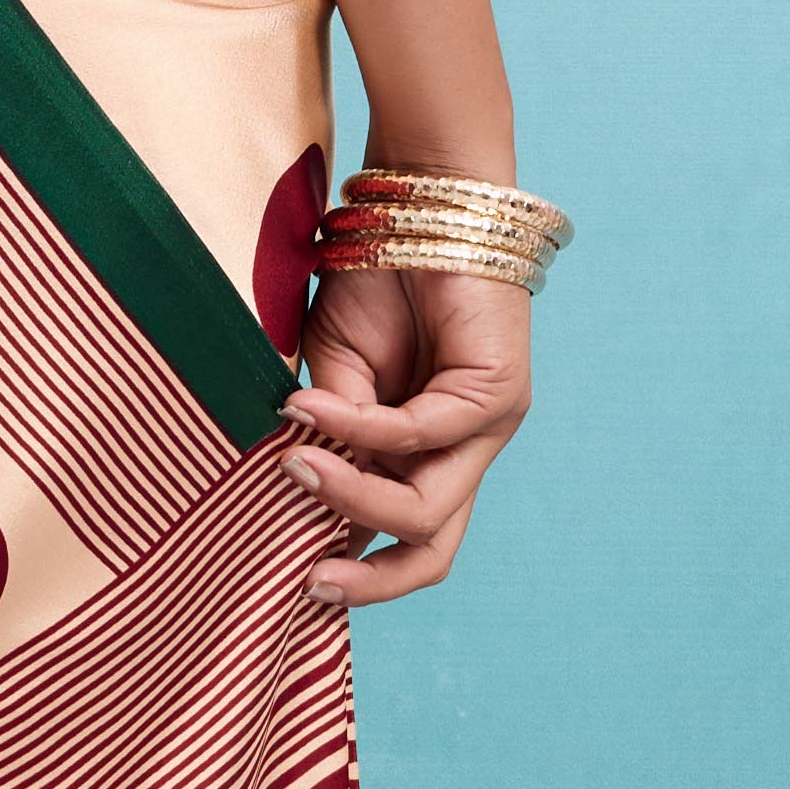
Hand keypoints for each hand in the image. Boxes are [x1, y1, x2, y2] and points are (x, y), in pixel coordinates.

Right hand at [277, 261, 530, 607]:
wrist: (418, 205)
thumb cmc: (374, 282)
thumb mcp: (333, 372)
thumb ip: (333, 435)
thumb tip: (304, 490)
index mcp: (423, 454)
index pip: (400, 538)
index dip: (354, 571)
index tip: (290, 581)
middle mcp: (463, 452)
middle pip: (431, 549)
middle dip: (372, 580)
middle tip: (311, 583)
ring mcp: (488, 428)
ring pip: (426, 508)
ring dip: (353, 495)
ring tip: (296, 464)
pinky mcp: (499, 395)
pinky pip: (423, 436)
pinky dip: (361, 430)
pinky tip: (314, 409)